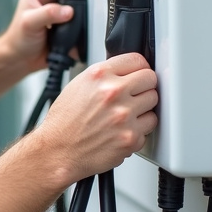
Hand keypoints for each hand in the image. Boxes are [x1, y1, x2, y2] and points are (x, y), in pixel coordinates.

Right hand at [34, 53, 158, 182]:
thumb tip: (126, 72)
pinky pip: (149, 127)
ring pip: (153, 103)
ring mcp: (124, 116)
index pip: (137, 60)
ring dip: (143, 108)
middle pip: (150, 79)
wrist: (58, 151)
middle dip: (143, 87)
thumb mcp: (78, 85)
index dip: (138, 68)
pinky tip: (122, 130)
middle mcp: (113, 92)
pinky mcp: (131, 137)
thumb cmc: (64, 122)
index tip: (138, 75)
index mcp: (99, 76)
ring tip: (125, 115)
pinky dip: (138, 129)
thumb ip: (105, 76)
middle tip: (133, 95)